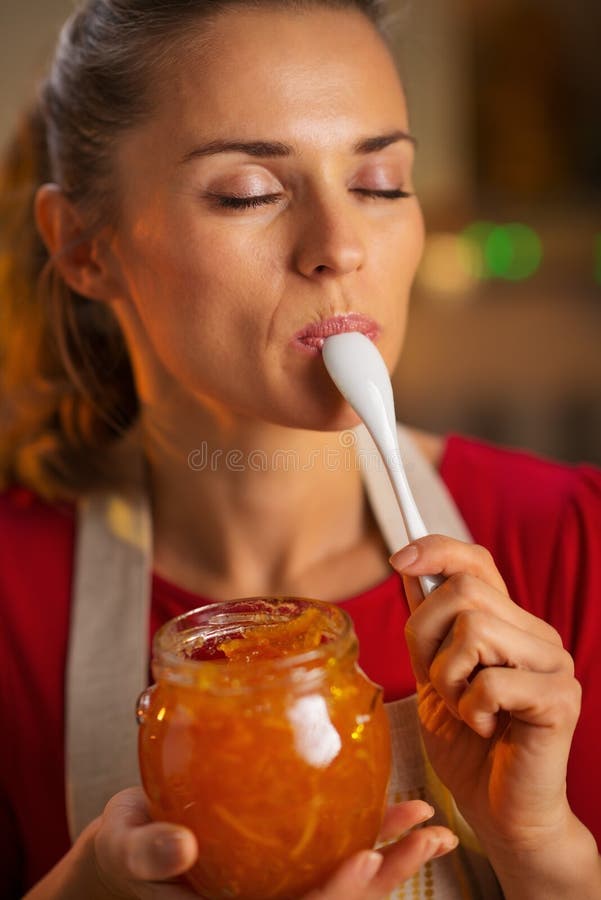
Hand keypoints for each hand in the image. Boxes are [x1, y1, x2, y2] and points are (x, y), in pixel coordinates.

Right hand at [93, 792, 454, 899]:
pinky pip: (336, 844)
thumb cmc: (127, 849)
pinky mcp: (287, 853)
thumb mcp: (127, 851)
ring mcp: (283, 881)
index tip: (363, 861)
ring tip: (431, 825)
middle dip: (387, 876)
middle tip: (430, 838)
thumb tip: (180, 848)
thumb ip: (149, 854)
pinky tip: (400, 809)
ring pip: (347, 878)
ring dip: (394, 855)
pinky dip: (371, 829)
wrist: (134, 839)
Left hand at [390, 535, 580, 851]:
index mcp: (507, 623)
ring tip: (466, 711)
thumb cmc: (466, 745)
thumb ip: (429, 628)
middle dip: (428, 638)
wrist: (498, 812)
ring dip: (449, 678)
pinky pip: (491, 681)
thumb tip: (408, 567)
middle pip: (463, 592)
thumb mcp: (433, 676)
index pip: (476, 561)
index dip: (437, 550)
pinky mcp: (560, 697)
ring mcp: (554, 663)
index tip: (400, 561)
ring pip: (474, 630)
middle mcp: (536, 634)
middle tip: (441, 685)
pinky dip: (472, 710)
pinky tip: (487, 729)